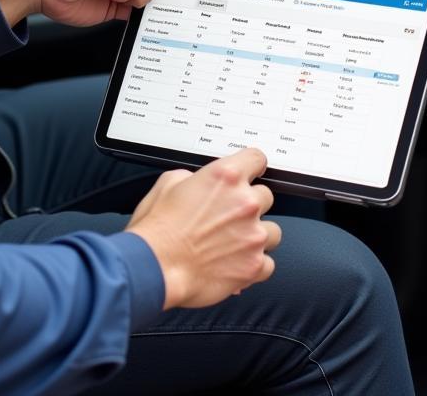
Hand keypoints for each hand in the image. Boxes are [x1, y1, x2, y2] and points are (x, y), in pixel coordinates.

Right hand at [125, 148, 280, 308]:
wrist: (154, 267)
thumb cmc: (157, 230)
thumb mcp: (168, 183)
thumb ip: (194, 177)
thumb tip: (200, 182)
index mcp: (226, 177)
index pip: (257, 159)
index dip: (253, 166)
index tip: (252, 172)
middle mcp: (245, 203)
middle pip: (266, 196)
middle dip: (250, 205)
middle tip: (230, 216)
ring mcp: (253, 235)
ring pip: (273, 231)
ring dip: (257, 235)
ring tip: (235, 243)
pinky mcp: (254, 266)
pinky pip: (268, 264)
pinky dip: (255, 265)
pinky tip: (237, 264)